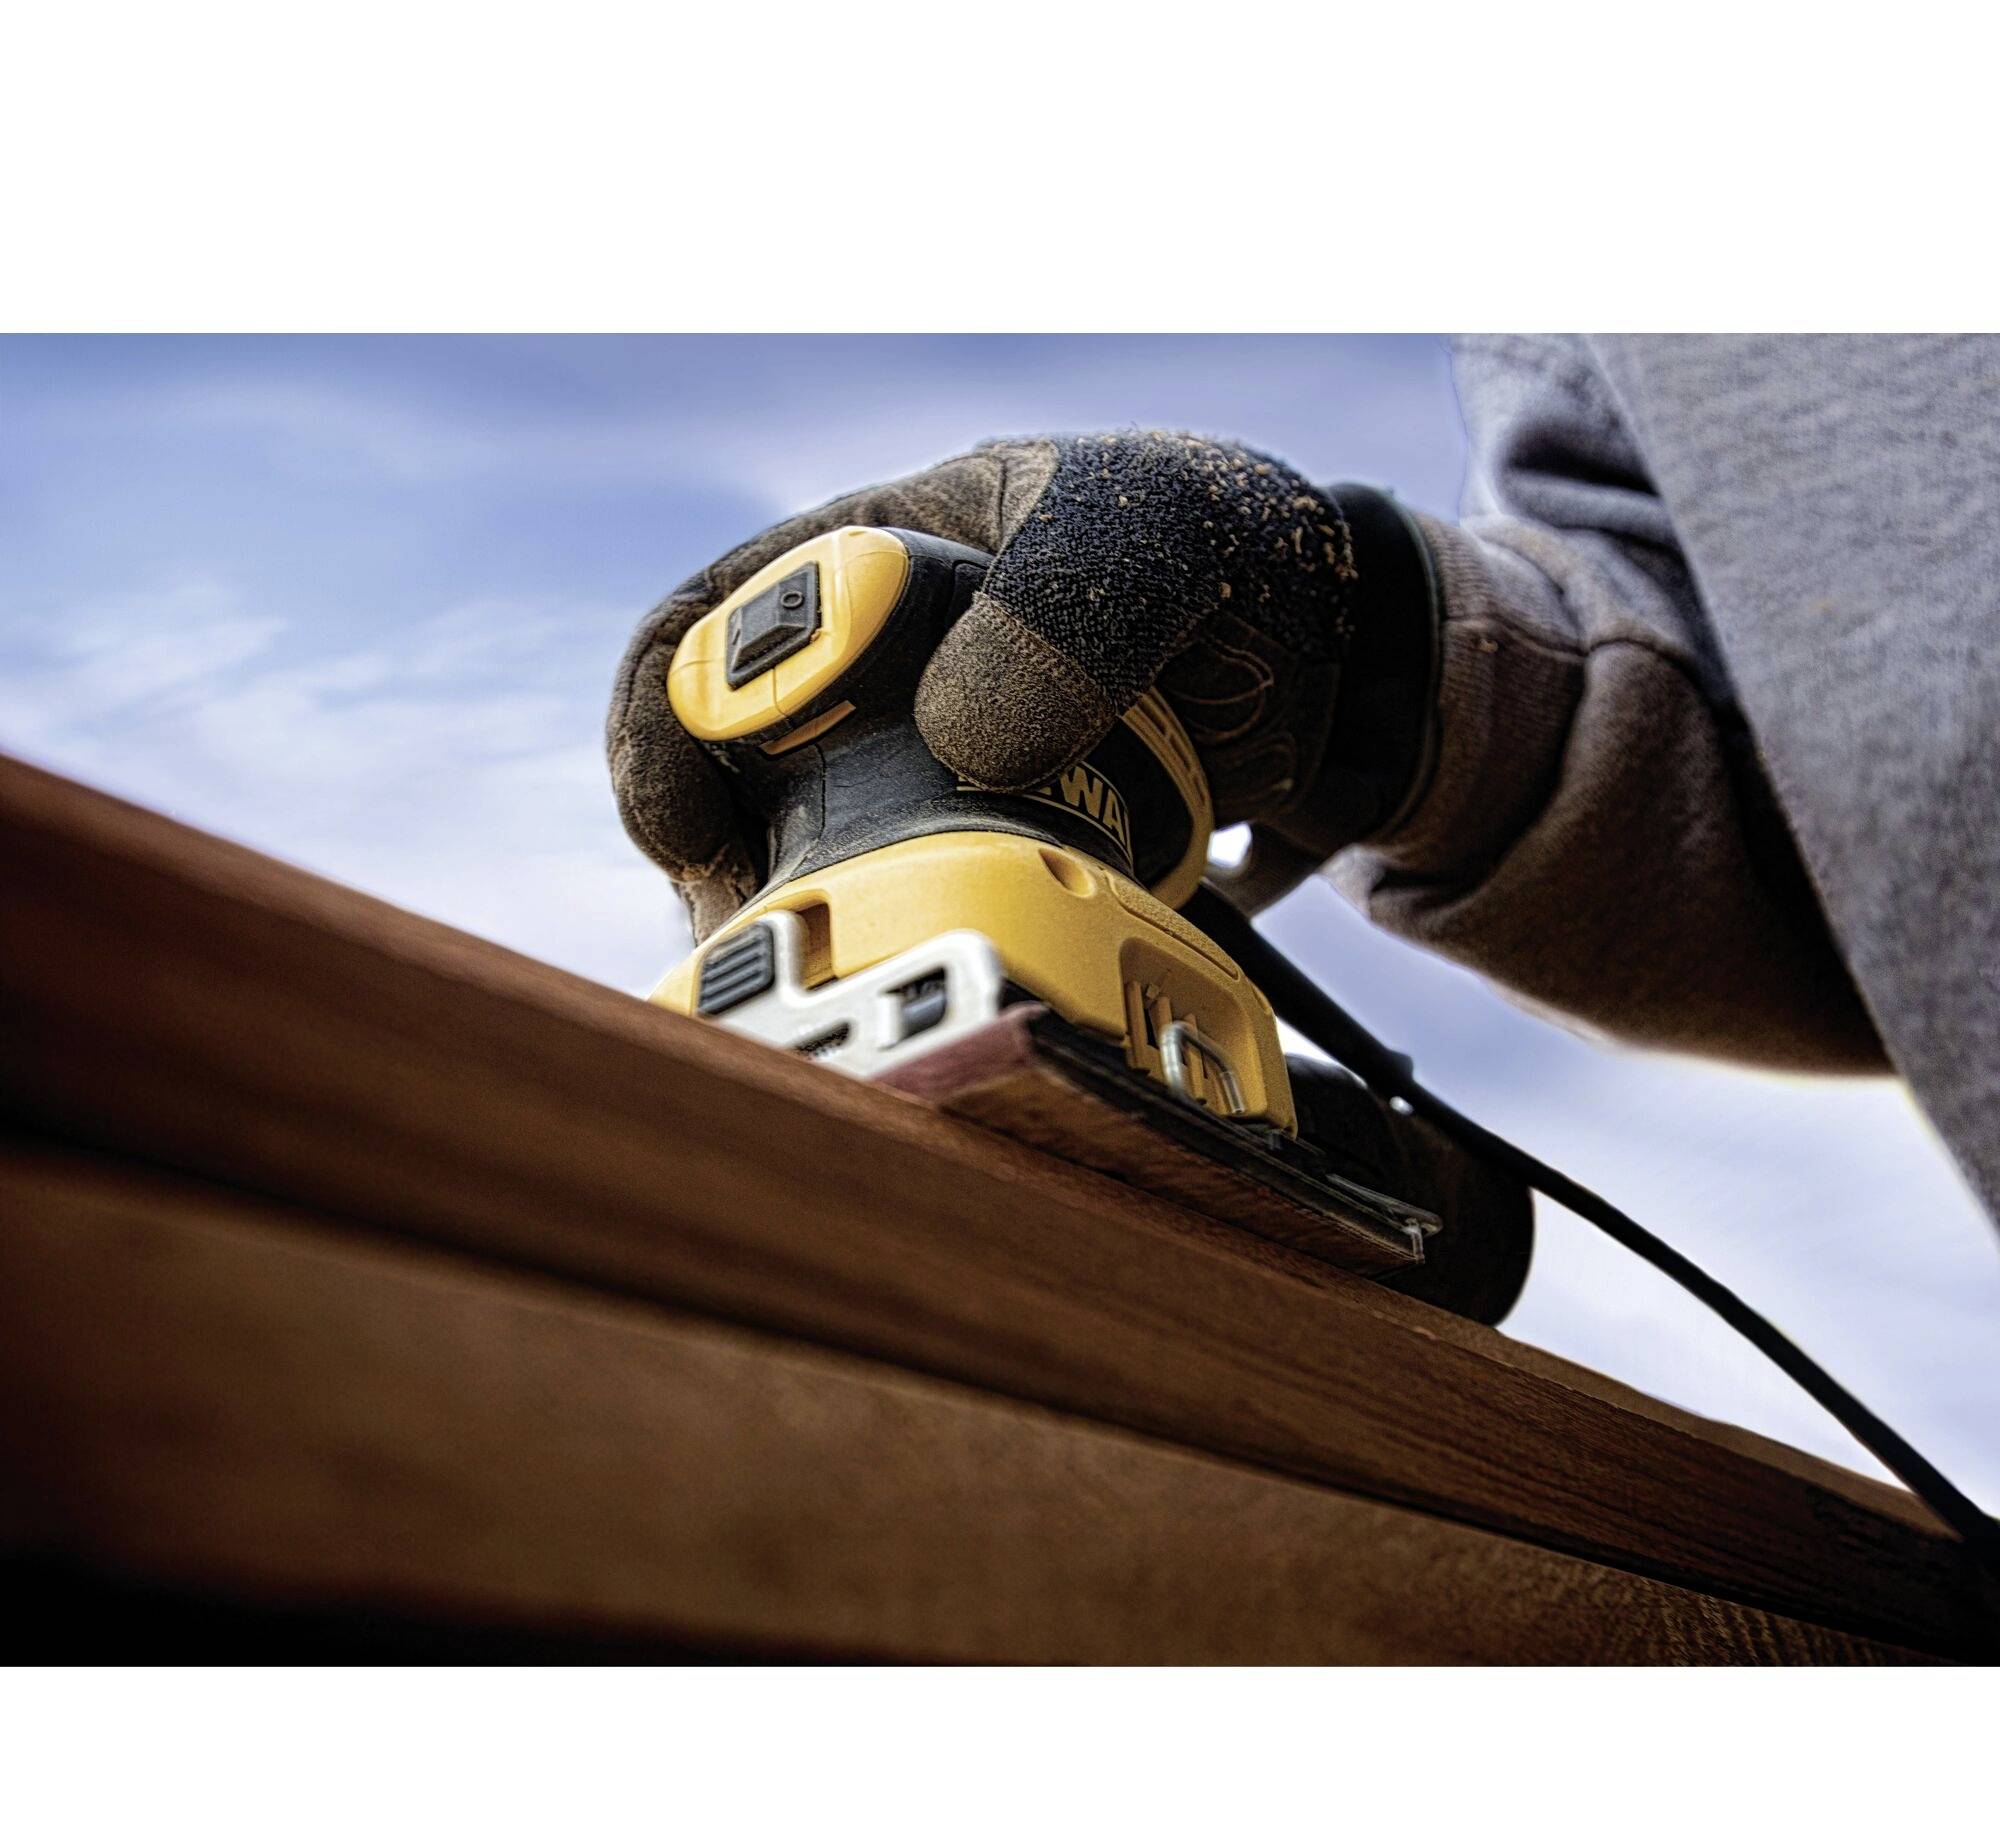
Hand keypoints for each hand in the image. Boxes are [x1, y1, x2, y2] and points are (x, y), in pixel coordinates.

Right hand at [608, 431, 1433, 936]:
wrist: (1342, 663)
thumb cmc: (1236, 559)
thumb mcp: (1155, 537)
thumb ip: (1065, 606)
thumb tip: (963, 739)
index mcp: (873, 558)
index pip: (701, 634)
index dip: (666, 732)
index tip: (699, 832)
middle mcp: (876, 670)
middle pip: (729, 769)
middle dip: (720, 861)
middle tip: (759, 942)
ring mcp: (926, 769)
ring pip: (803, 852)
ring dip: (802, 926)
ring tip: (837, 980)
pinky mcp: (982, 854)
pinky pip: (903, 911)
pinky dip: (896, 958)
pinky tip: (928, 986)